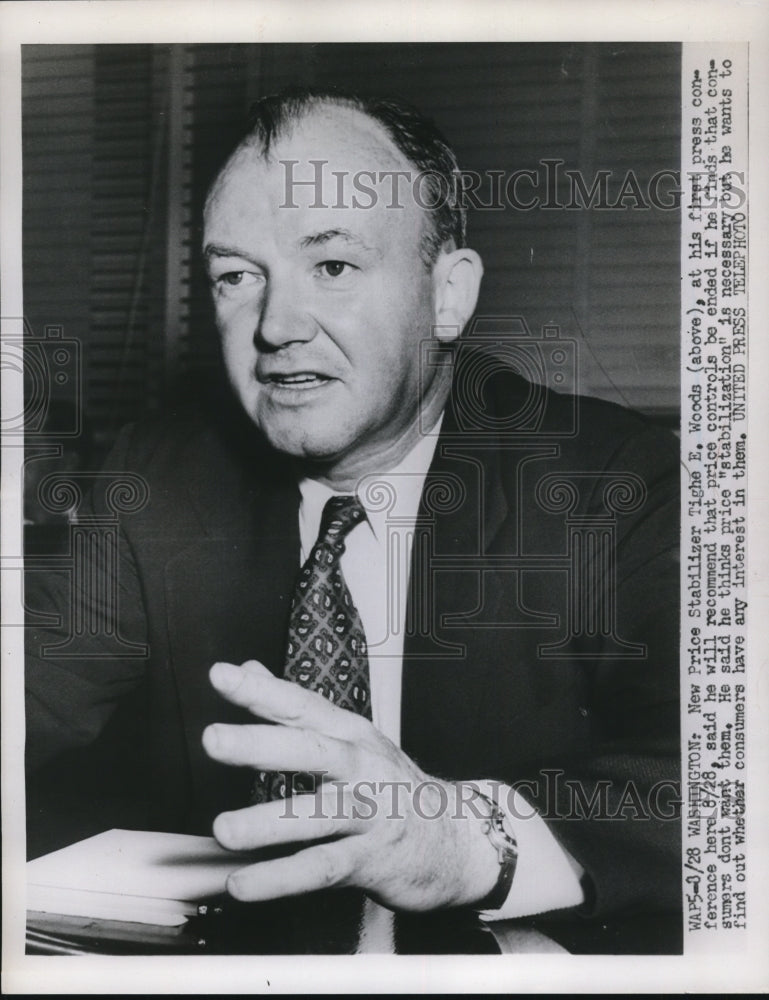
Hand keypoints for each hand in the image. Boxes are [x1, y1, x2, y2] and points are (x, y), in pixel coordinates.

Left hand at [202, 659, 500, 910]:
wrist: (456, 838)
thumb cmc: (390, 784)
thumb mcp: (350, 737)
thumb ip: (296, 707)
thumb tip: (249, 668)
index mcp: (351, 734)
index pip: (302, 706)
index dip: (262, 691)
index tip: (221, 675)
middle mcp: (360, 767)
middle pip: (311, 751)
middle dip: (261, 744)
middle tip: (215, 739)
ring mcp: (367, 813)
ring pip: (316, 814)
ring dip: (267, 822)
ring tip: (224, 830)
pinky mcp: (370, 860)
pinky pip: (320, 868)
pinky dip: (280, 878)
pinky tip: (242, 884)